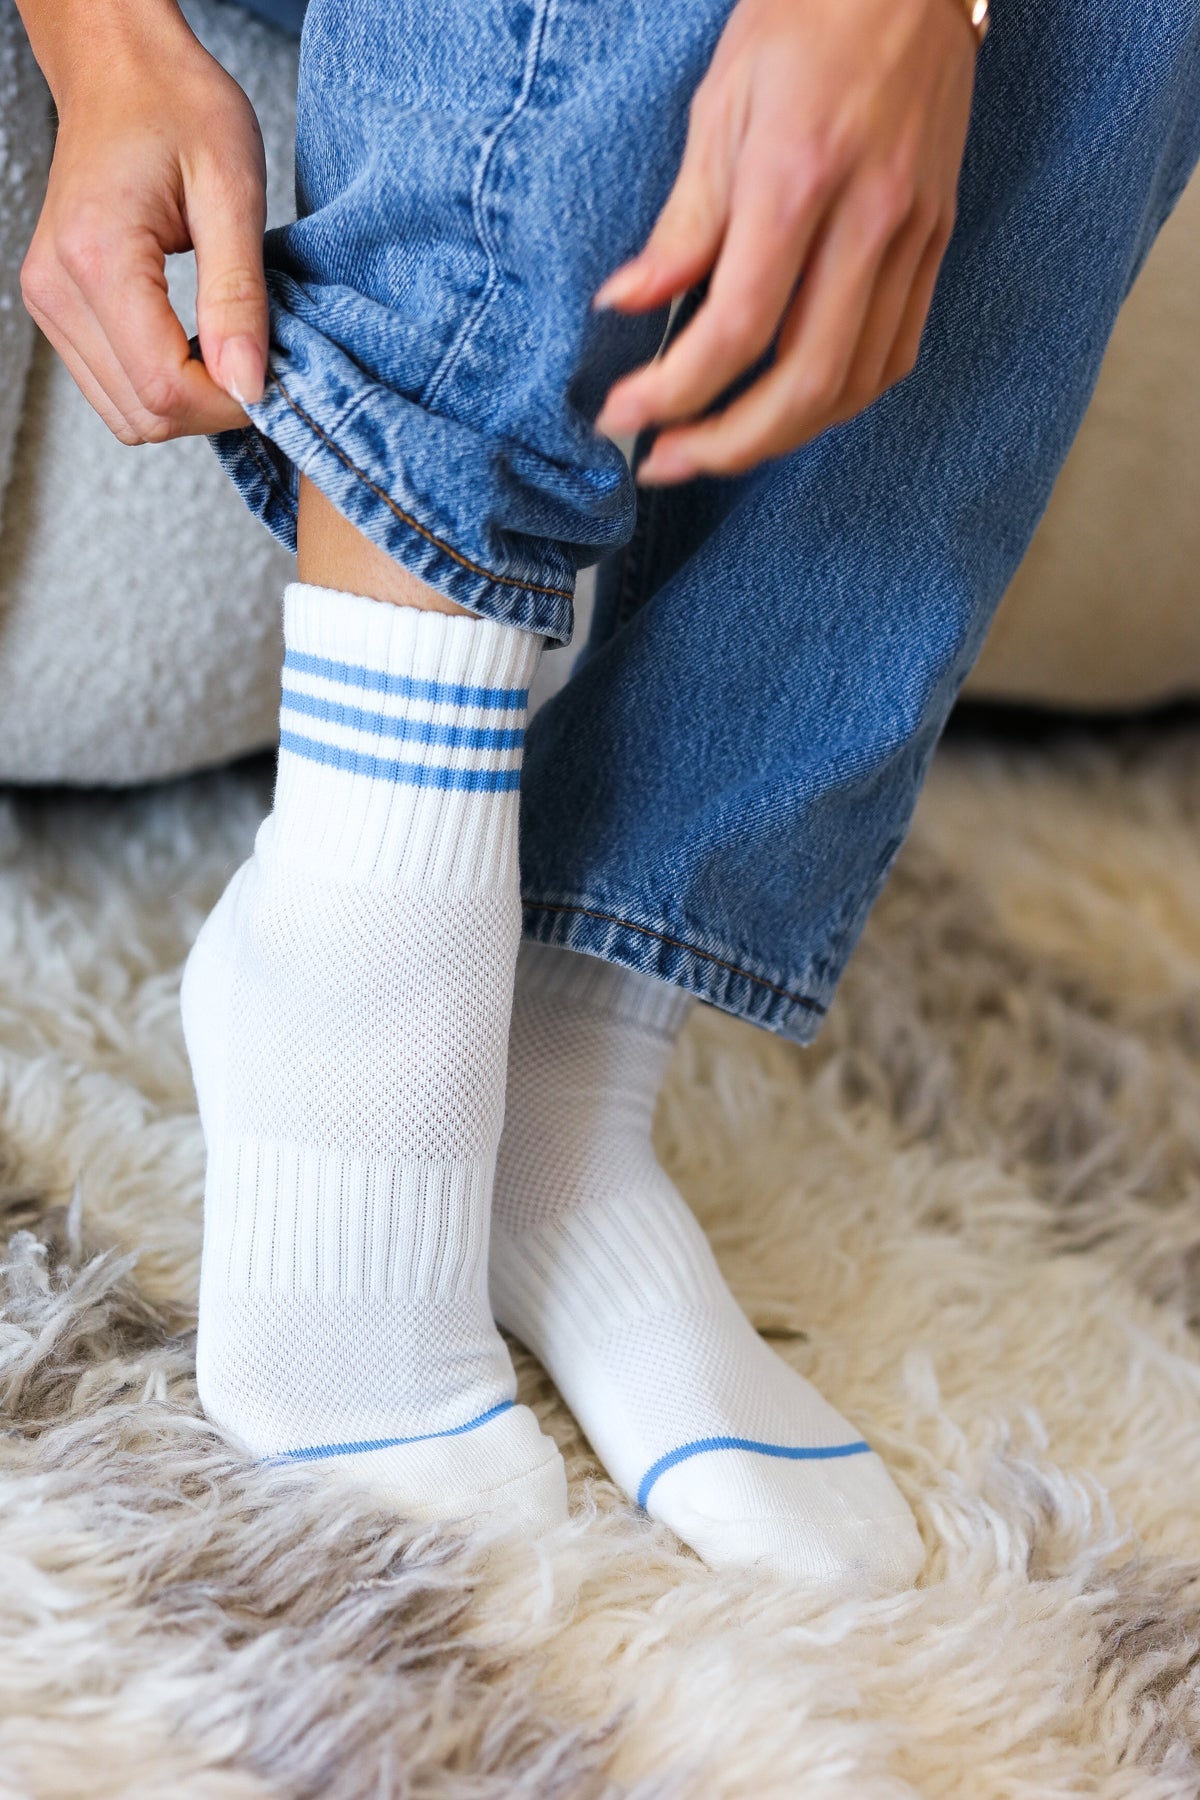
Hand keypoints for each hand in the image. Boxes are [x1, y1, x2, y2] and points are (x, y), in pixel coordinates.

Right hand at [19, 4, 267, 443]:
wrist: (121, 69)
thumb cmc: (177, 106)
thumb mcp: (232, 190)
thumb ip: (239, 296)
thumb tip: (249, 386)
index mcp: (97, 258)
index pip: (165, 389)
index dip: (229, 403)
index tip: (272, 374)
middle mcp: (57, 289)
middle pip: (143, 415)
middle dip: (211, 408)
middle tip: (257, 360)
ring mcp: (49, 303)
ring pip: (128, 414)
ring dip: (187, 402)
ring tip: (227, 346)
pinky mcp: (56, 309)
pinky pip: (114, 388)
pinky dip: (162, 385)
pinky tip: (195, 343)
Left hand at [594, 0, 976, 482]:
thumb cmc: (806, 17)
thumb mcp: (720, 105)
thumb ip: (682, 222)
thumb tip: (626, 305)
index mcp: (799, 178)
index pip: (737, 326)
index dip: (674, 390)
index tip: (623, 416)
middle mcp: (868, 219)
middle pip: (804, 382)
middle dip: (725, 444)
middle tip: (663, 462)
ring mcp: (914, 236)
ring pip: (854, 384)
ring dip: (779, 438)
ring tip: (715, 448)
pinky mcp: (937, 242)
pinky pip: (892, 355)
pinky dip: (836, 402)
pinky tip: (787, 410)